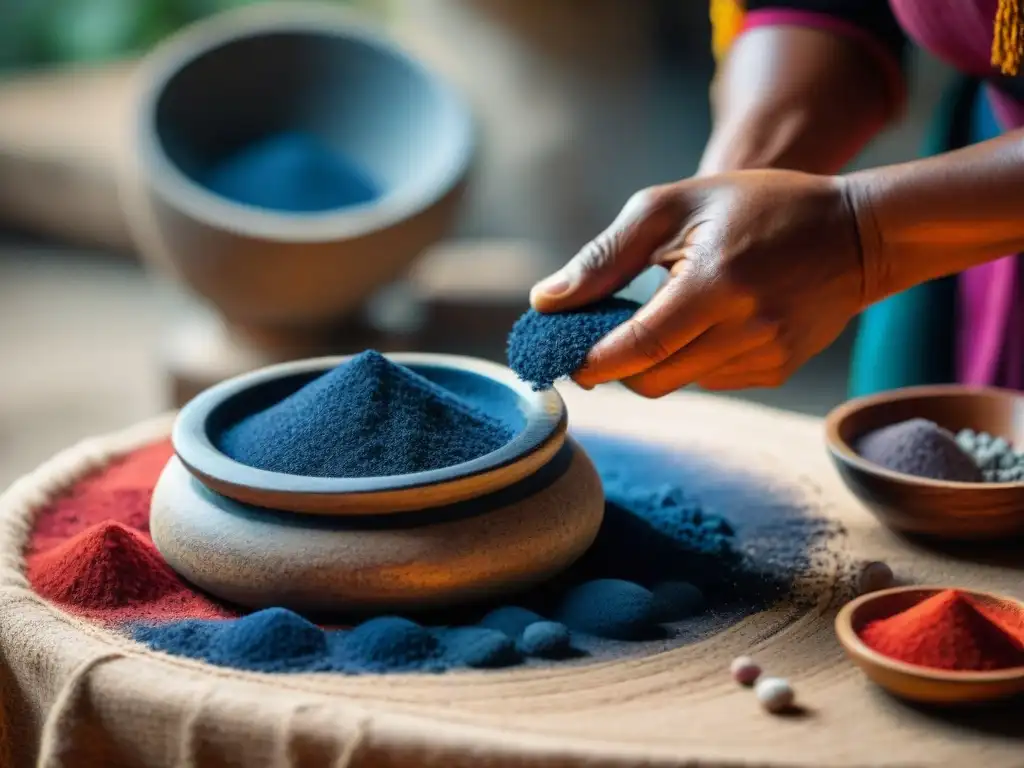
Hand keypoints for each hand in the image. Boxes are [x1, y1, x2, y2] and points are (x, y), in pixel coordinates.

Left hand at [529, 169, 871, 396]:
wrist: (856, 233)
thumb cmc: (757, 206)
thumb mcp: (675, 206)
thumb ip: (605, 255)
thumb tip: (546, 301)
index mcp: (715, 284)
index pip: (637, 347)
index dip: (593, 362)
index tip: (564, 359)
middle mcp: (746, 330)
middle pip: (652, 380)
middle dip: (616, 367)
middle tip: (601, 339)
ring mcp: (767, 356)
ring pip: (679, 383)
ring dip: (655, 360)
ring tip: (665, 314)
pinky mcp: (779, 369)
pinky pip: (711, 380)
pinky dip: (692, 359)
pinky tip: (708, 322)